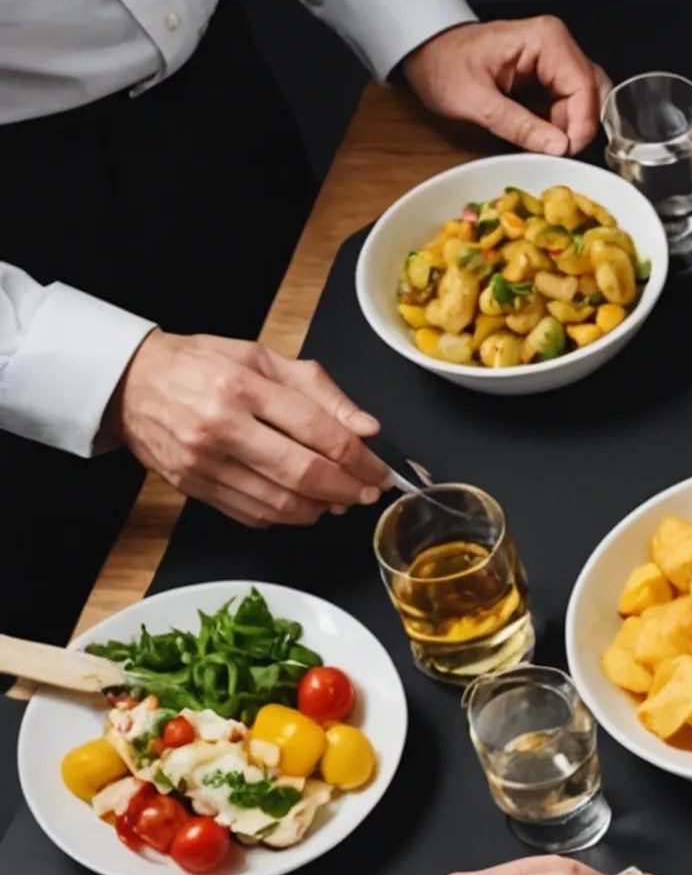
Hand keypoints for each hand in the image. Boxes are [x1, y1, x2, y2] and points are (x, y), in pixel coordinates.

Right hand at [109, 332, 394, 525]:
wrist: (129, 383)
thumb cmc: (200, 365)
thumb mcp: (263, 358)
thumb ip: (321, 391)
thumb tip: (366, 428)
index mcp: (243, 387)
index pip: (319, 431)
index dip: (359, 458)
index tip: (379, 470)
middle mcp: (221, 427)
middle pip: (303, 473)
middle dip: (347, 488)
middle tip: (368, 492)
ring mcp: (201, 461)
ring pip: (278, 501)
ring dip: (319, 508)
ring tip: (339, 500)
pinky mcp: (189, 486)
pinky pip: (249, 513)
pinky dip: (284, 516)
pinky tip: (302, 505)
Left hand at [399, 16, 608, 156]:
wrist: (423, 52)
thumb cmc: (441, 67)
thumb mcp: (473, 100)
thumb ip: (518, 124)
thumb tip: (560, 148)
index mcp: (546, 40)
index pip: (584, 86)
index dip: (581, 124)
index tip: (566, 153)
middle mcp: (560, 45)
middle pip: (593, 92)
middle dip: (580, 126)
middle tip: (559, 153)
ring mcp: (557, 59)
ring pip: (587, 100)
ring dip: (572, 128)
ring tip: (548, 147)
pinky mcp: (551, 75)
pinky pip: (571, 104)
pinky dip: (562, 125)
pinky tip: (543, 138)